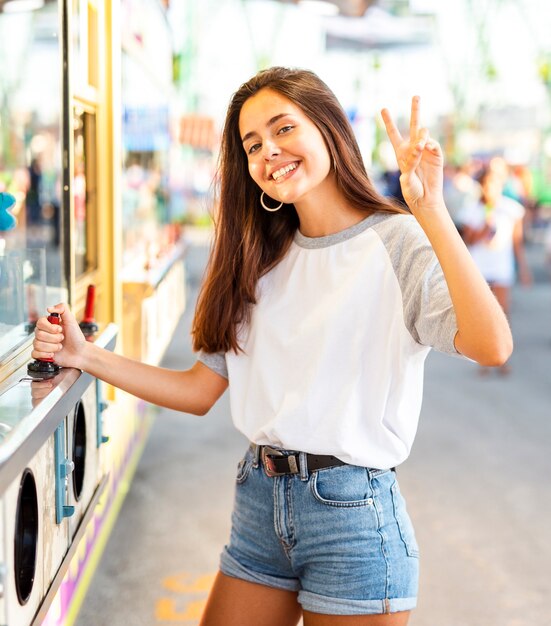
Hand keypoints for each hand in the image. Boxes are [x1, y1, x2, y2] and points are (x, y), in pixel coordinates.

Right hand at [32, 303, 86, 369]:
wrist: (80, 353)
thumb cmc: (76, 337)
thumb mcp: (71, 320)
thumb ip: (63, 309)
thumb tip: (49, 308)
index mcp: (49, 324)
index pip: (40, 322)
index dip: (50, 327)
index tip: (60, 329)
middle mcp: (43, 333)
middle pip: (38, 334)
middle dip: (54, 338)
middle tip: (62, 338)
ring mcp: (41, 344)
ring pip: (37, 344)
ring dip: (52, 347)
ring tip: (60, 346)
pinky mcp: (41, 354)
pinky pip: (34, 354)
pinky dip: (45, 355)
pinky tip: (53, 354)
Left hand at [381, 96, 444, 212]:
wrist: (425, 199)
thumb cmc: (412, 191)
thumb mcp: (406, 177)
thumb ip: (411, 161)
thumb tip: (420, 146)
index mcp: (401, 153)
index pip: (394, 134)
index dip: (389, 122)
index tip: (383, 108)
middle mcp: (413, 148)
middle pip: (414, 125)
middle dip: (415, 110)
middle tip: (416, 96)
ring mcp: (426, 150)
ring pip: (424, 133)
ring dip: (422, 136)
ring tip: (420, 145)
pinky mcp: (437, 155)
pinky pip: (433, 144)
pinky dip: (430, 145)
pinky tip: (426, 149)